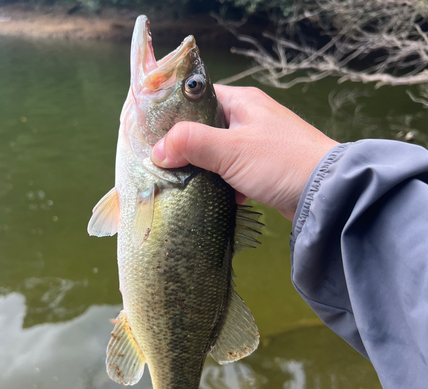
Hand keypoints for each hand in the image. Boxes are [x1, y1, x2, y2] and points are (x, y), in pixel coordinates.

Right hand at [151, 85, 337, 219]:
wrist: (326, 193)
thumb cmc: (279, 161)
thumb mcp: (230, 150)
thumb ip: (191, 144)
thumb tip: (157, 151)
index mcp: (242, 102)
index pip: (198, 99)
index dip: (175, 115)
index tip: (154, 135)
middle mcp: (250, 118)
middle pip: (206, 129)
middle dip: (187, 148)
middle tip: (166, 164)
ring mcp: (258, 144)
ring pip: (218, 153)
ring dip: (206, 169)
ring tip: (189, 183)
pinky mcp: (264, 168)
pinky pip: (234, 172)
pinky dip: (226, 184)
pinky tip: (223, 198)